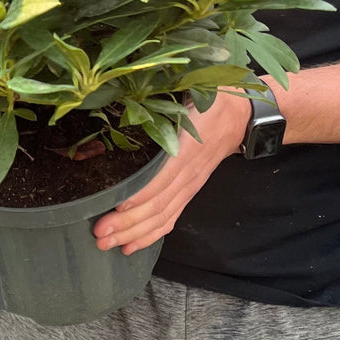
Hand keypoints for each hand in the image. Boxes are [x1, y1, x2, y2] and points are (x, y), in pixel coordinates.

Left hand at [92, 90, 249, 253]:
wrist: (239, 114)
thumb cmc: (210, 100)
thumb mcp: (190, 94)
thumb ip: (162, 101)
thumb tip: (129, 97)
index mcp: (185, 149)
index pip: (160, 179)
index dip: (138, 195)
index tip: (114, 205)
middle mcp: (188, 173)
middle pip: (157, 205)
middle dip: (127, 223)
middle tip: (99, 234)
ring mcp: (190, 184)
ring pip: (163, 216)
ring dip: (135, 233)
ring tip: (108, 244)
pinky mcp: (191, 189)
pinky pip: (172, 216)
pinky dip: (152, 234)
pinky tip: (133, 245)